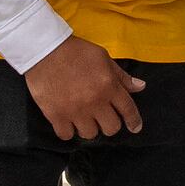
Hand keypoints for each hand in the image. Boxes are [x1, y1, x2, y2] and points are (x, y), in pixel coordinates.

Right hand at [23, 36, 145, 140]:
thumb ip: (122, 76)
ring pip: (90, 134)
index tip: (135, 128)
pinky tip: (68, 122)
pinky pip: (67, 135)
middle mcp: (94, 101)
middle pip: (111, 128)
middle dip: (110, 124)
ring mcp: (75, 110)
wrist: (44, 50)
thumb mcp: (104, 58)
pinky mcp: (56, 115)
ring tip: (84, 118)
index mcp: (109, 86)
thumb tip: (140, 87)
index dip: (134, 122)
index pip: (128, 110)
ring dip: (89, 127)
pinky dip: (69, 131)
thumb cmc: (75, 52)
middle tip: (102, 118)